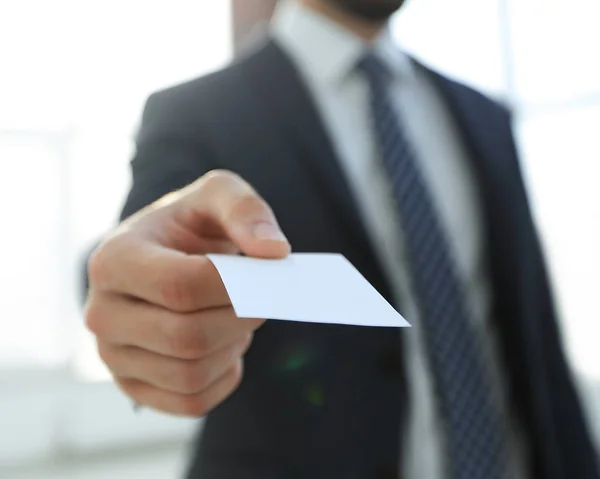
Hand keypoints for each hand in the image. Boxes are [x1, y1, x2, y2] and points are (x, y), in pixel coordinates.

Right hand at [85, 170, 289, 415]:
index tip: (266, 276)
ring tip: (237, 317)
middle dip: (240, 319)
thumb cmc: (189, 226)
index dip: (237, 288)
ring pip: (191, 374)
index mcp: (113, 259)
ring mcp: (113, 356)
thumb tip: (274, 252)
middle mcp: (101, 313)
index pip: (182, 287)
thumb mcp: (216, 195)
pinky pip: (191, 402)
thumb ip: (246, 210)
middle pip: (188, 337)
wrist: (162, 258)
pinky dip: (223, 377)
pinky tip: (226, 345)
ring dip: (232, 347)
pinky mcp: (133, 386)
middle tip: (260, 299)